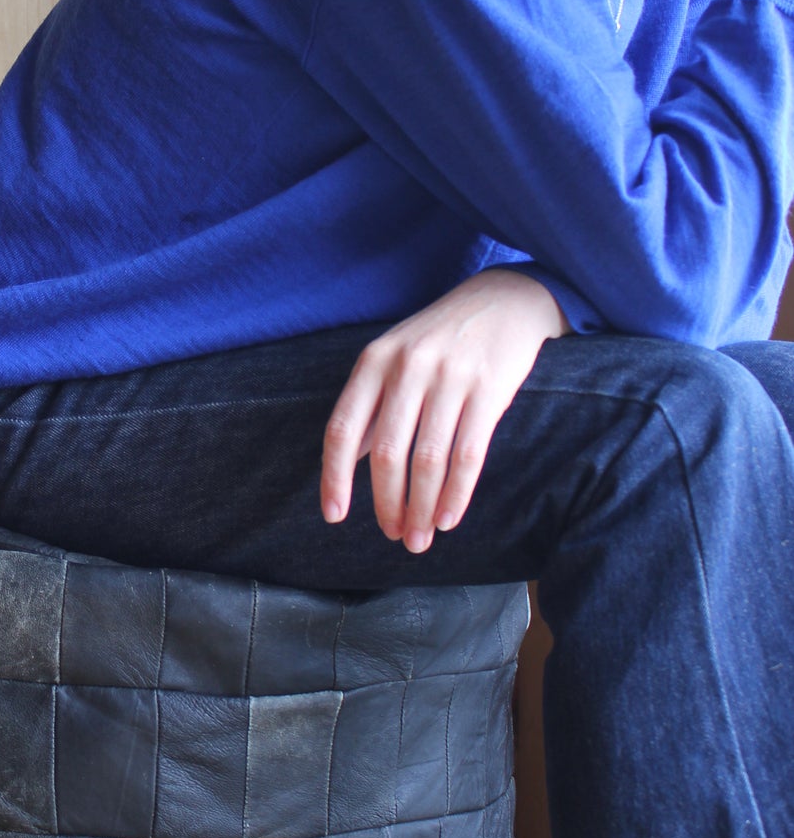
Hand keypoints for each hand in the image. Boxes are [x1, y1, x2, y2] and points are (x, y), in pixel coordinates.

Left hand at [319, 268, 569, 551]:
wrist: (504, 299)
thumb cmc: (440, 338)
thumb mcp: (394, 357)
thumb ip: (371, 405)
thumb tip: (349, 462)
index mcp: (374, 361)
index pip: (342, 429)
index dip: (335, 477)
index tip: (334, 516)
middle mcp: (408, 368)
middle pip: (386, 453)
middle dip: (387, 504)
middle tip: (393, 536)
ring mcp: (450, 378)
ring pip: (428, 460)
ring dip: (422, 509)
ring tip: (419, 538)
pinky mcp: (489, 389)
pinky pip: (469, 454)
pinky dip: (456, 494)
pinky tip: (448, 518)